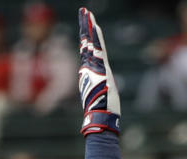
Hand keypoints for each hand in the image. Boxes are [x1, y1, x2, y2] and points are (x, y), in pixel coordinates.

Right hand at [78, 8, 120, 136]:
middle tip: (83, 11)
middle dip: (85, 27)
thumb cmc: (102, 112)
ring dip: (89, 26)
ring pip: (91, 42)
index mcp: (91, 73)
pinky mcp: (99, 68)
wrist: (100, 118)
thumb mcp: (102, 98)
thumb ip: (101, 92)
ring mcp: (94, 67)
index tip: (86, 27)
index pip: (88, 52)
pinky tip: (95, 25)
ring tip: (86, 12)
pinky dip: (96, 36)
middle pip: (87, 43)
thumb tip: (103, 94)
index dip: (86, 39)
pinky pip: (98, 48)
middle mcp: (90, 68)